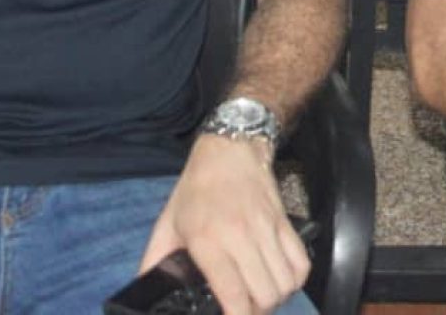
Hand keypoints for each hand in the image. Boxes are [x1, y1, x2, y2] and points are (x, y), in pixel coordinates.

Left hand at [139, 134, 308, 314]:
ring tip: (260, 298)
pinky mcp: (285, 221)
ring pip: (286, 284)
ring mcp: (267, 229)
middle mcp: (242, 237)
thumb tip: (144, 291)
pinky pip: (301, 264)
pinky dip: (294, 281)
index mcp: (209, 240)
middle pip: (265, 296)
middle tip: (243, 309)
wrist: (230, 147)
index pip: (235, 297)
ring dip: (275, 300)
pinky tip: (279, 281)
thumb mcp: (168, 222)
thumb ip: (155, 260)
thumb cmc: (196, 188)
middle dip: (255, 313)